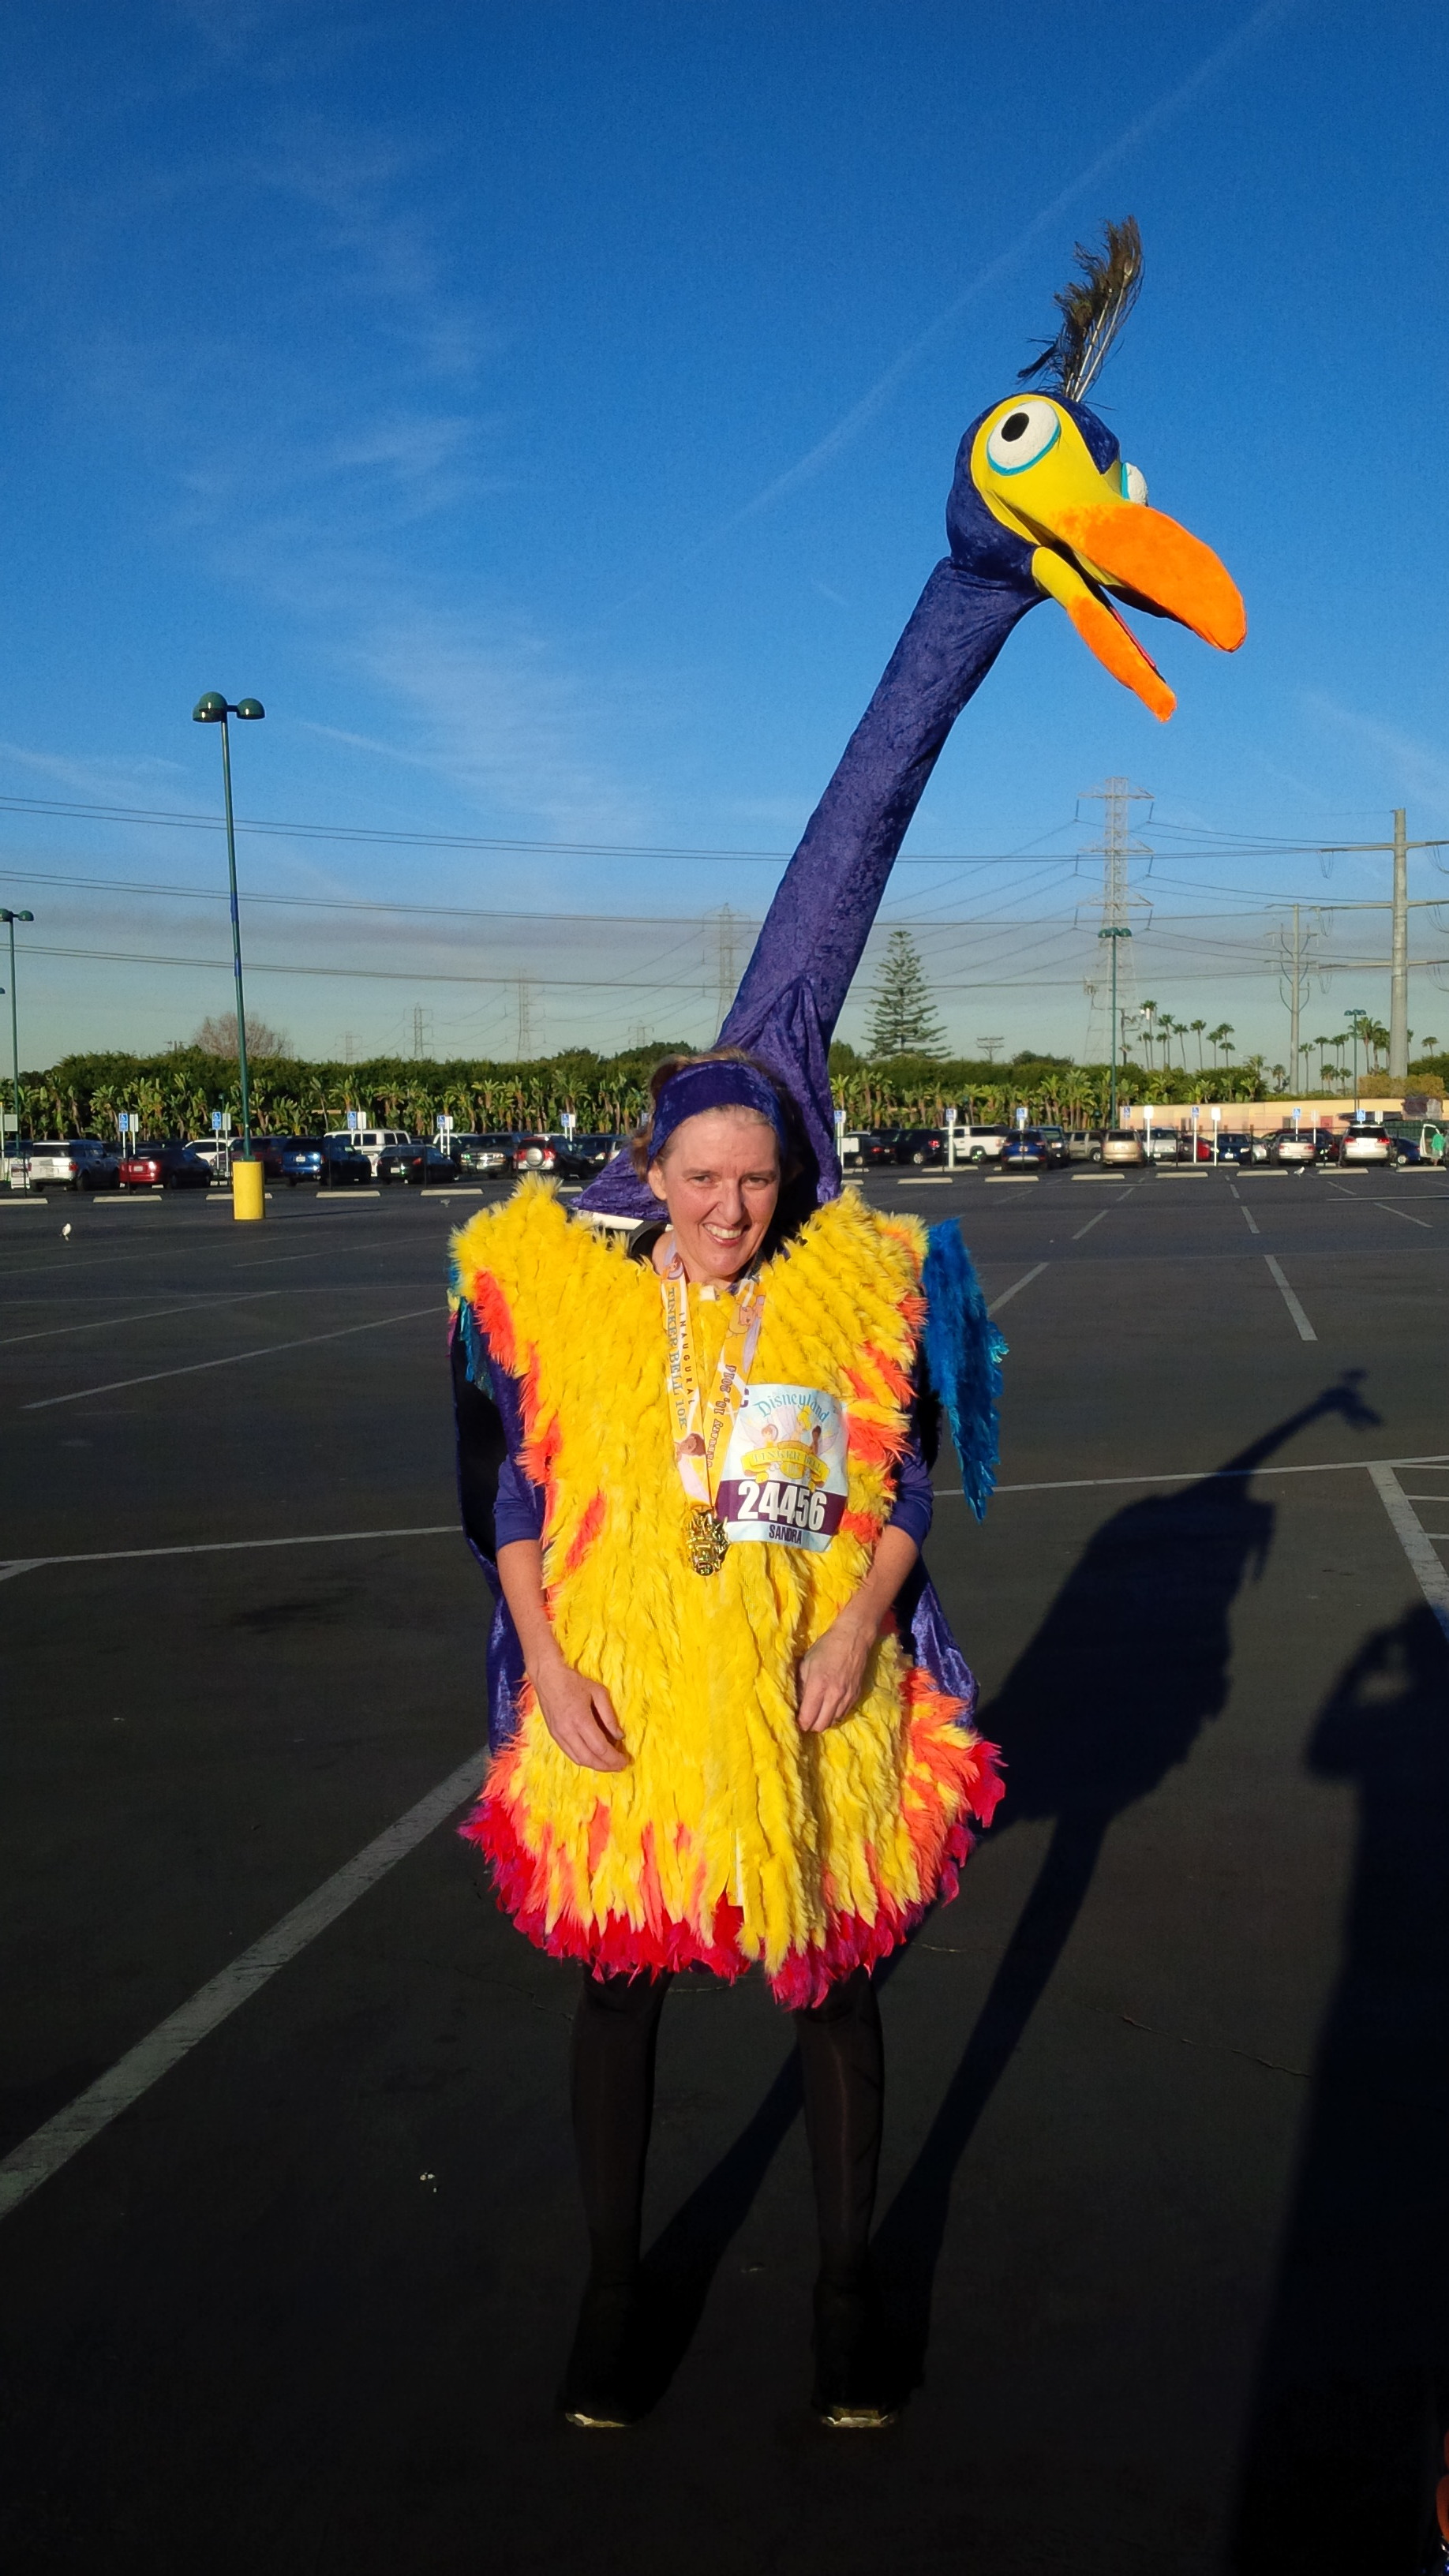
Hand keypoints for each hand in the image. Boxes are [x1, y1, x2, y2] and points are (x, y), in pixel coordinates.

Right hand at [533, 1652, 627, 1770]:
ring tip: (609, 1765)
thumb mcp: (599, 1693)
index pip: (600, 1748)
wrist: (547, 1677)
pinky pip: (570, 1754)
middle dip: (607, 1766)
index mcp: (581, 1719)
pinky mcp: (554, 1736)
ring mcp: (558, 1735)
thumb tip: (619, 1736)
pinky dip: (584, 1760)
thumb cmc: (574, 1682)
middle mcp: (568, 1731)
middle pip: (590, 1758)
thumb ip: (609, 1716)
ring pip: (579, 1759)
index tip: (625, 1761)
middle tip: (620, 1766)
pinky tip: (594, 1758)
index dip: (614, 1758)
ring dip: (595, 1766)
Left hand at [796, 1604, 873, 1733]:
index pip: (807, 1718)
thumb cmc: (825, 1648)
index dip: (800, 1723)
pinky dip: (834, 1715)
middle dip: (811, 1725)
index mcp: (818, 1686)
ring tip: (817, 1712)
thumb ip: (800, 1686)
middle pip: (820, 1726)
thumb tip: (797, 1704)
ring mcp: (847, 1697)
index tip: (796, 1719)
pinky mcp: (856, 1696)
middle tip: (806, 1717)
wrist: (853, 1638)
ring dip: (823, 1721)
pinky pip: (843, 1714)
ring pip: (833, 1722)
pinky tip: (829, 1706)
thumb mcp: (805, 1663)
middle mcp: (834, 1695)